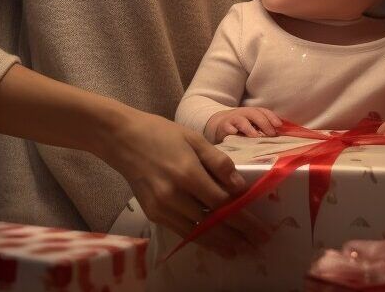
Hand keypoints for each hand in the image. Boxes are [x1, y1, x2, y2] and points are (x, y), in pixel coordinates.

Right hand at [101, 109, 270, 257]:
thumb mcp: (194, 139)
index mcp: (187, 173)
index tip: (261, 228)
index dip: (244, 218)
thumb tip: (240, 187)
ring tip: (240, 249)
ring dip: (220, 243)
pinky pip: (182, 231)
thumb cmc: (162, 134)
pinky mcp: (153, 214)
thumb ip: (218, 162)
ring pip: (197, 232)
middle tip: (258, 244)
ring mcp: (162, 208)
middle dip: (238, 235)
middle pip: (213, 222)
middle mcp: (174, 196)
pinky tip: (214, 242)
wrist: (123, 140)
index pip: (223, 202)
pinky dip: (200, 238)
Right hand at [206, 107, 282, 141]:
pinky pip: (228, 128)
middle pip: (254, 114)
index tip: (279, 125)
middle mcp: (243, 113)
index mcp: (252, 112)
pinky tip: (236, 135)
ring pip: (242, 121)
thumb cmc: (240, 126)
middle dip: (264, 123)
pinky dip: (232, 131)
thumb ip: (263, 128)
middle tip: (271, 134)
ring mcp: (232, 119)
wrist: (218, 124)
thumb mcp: (252, 124)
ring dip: (249, 128)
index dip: (272, 117)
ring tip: (255, 136)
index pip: (263, 111)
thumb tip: (279, 135)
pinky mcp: (223, 127)